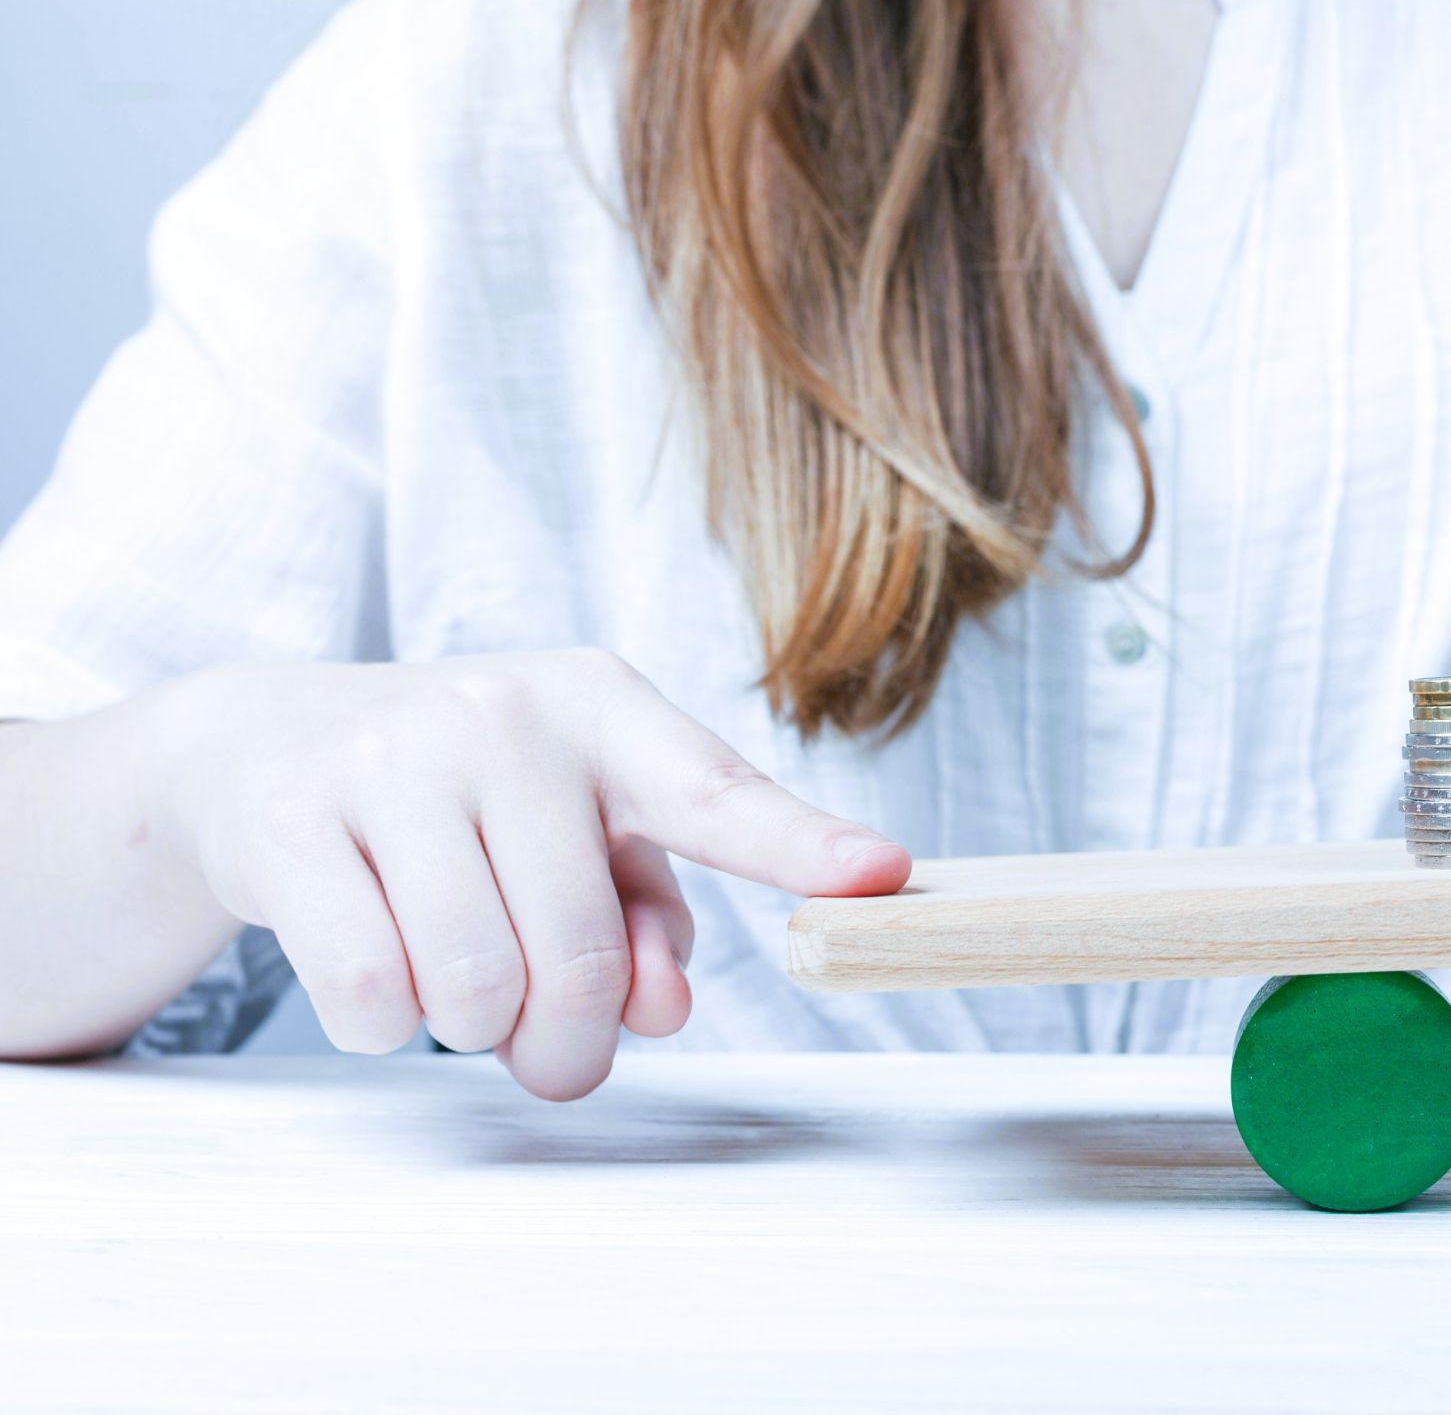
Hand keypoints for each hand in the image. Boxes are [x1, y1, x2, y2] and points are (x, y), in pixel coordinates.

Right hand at [150, 650, 908, 1098]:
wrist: (266, 745)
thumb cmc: (466, 801)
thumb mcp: (574, 828)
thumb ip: (645, 914)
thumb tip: (663, 1009)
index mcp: (602, 707)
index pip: (716, 792)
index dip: (801, 846)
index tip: (881, 877)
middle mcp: (505, 715)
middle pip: (579, 954)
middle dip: (569, 1039)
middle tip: (550, 1047)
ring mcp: (391, 759)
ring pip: (473, 986)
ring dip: (472, 1030)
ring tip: (456, 982)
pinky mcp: (291, 822)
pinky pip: (370, 993)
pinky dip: (383, 1024)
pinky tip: (378, 967)